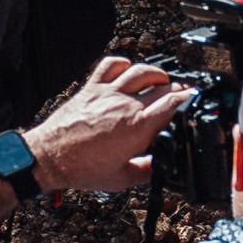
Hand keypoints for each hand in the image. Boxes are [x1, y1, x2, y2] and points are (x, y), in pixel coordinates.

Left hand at [20, 53, 198, 202]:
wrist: (49, 158)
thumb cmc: (80, 168)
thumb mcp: (122, 180)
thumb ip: (146, 171)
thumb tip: (158, 167)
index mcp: (138, 127)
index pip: (173, 102)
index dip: (188, 98)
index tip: (193, 100)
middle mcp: (125, 105)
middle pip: (162, 85)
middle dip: (176, 88)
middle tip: (180, 94)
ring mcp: (107, 93)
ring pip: (140, 70)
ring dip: (156, 73)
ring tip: (161, 81)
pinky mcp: (91, 88)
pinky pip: (110, 65)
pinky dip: (123, 63)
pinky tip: (128, 71)